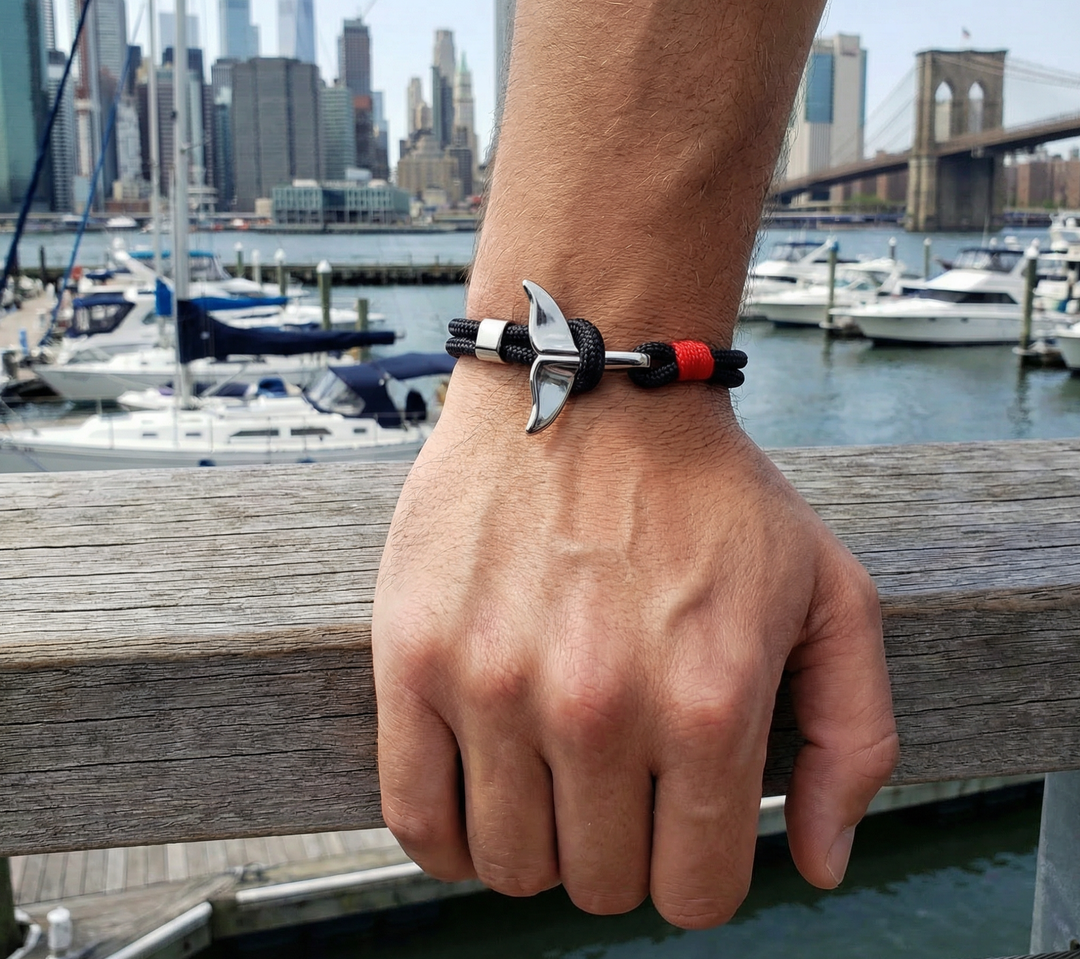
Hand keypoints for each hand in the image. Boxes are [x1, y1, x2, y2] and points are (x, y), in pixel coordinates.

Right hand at [373, 364, 897, 927]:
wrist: (591, 388)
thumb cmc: (711, 491)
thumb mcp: (831, 593)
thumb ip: (854, 736)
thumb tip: (820, 862)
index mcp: (709, 702)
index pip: (696, 893)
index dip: (694, 870)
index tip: (679, 821)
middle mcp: (598, 707)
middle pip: (599, 883)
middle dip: (619, 851)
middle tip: (617, 783)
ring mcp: (496, 683)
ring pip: (510, 865)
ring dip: (538, 841)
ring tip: (553, 775)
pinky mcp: (416, 655)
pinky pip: (414, 816)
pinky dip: (450, 836)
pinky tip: (482, 791)